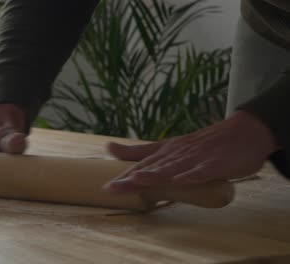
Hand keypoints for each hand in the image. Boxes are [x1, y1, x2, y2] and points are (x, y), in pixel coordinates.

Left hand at [104, 111, 278, 192]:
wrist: (242, 132)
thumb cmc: (202, 144)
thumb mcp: (167, 146)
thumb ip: (138, 151)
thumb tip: (108, 147)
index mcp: (165, 152)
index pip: (141, 166)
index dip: (124, 177)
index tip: (106, 187)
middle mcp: (177, 155)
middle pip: (152, 168)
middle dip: (132, 178)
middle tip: (113, 187)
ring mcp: (196, 159)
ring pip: (173, 168)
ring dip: (156, 175)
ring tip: (138, 181)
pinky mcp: (215, 164)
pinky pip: (203, 171)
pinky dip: (192, 175)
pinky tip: (181, 180)